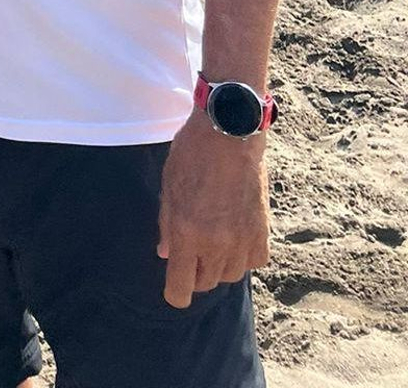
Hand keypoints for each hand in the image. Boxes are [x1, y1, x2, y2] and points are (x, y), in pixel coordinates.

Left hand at [156, 110, 269, 308]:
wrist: (230, 135)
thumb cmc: (192, 156)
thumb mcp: (169, 188)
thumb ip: (167, 226)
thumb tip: (166, 254)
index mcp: (188, 233)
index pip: (182, 286)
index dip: (175, 294)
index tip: (174, 291)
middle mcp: (217, 243)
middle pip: (206, 283)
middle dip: (194, 275)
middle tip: (189, 256)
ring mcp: (243, 239)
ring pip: (231, 275)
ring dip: (218, 266)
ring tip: (210, 243)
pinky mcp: (263, 231)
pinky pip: (254, 261)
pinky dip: (243, 256)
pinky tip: (233, 238)